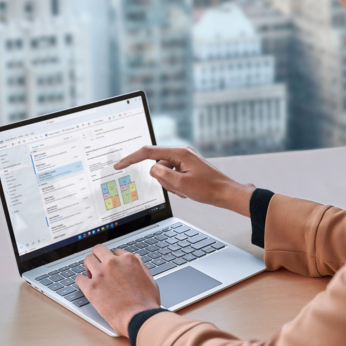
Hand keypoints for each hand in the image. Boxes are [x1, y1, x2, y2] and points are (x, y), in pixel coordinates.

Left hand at [76, 245, 160, 336]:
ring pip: (87, 260)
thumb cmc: (147, 302)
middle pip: (98, 250)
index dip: (114, 259)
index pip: (115, 252)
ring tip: (91, 274)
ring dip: (89, 266)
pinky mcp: (91, 288)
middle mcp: (113, 263)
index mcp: (129, 259)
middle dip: (98, 256)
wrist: (140, 318)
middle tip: (98, 265)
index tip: (112, 266)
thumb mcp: (149, 279)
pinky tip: (85, 285)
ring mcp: (101, 274)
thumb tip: (136, 258)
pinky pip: (79, 278)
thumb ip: (141, 266)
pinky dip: (81, 281)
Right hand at [114, 146, 255, 216]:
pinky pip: (173, 176)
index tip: (119, 164)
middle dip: (163, 180)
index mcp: (179, 153)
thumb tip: (152, 168)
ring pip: (164, 173)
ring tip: (186, 190)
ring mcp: (184, 160)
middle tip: (179, 188)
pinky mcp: (186, 167)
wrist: (226, 193)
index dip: (131, 158)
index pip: (148, 152)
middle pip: (157, 165)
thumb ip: (161, 174)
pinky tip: (188, 190)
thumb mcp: (180, 184)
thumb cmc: (208, 189)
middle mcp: (181, 153)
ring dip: (171, 184)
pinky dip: (176, 185)